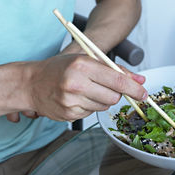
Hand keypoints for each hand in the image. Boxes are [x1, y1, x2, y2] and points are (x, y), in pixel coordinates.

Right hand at [11, 54, 146, 121]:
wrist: (30, 83)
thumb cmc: (59, 68)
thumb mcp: (86, 60)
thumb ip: (115, 70)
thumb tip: (140, 80)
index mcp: (82, 64)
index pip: (116, 80)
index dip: (134, 88)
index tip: (144, 94)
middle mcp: (76, 83)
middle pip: (113, 96)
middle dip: (116, 93)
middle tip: (106, 86)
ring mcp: (71, 100)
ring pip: (104, 106)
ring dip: (102, 99)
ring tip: (87, 89)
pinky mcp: (68, 114)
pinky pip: (91, 113)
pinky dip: (90, 106)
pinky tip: (77, 98)